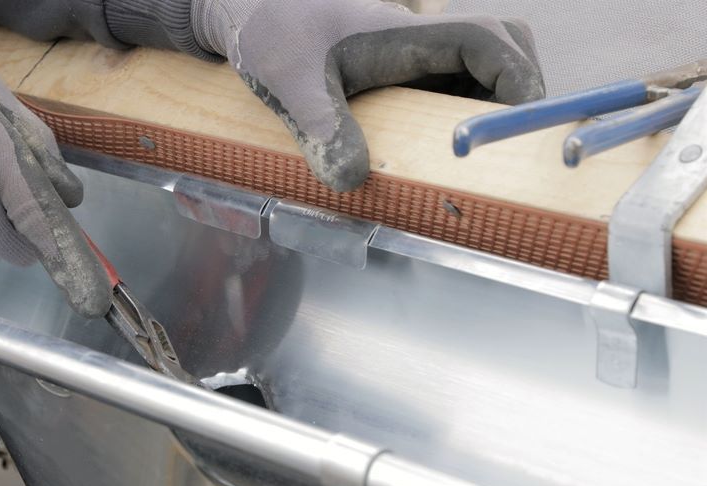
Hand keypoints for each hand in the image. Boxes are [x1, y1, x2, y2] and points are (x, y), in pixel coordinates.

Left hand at [192, 0, 545, 190]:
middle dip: (519, 91)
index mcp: (403, 34)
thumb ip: (321, 127)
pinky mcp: (396, 75)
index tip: (526, 122)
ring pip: (478, 69)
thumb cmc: (268, 32)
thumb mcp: (290, 82)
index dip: (517, 77)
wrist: (247, 13)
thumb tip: (352, 181)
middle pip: (501, 48)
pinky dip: (460, 116)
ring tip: (482, 161)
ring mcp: (410, 58)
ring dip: (491, 106)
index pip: (485, 40)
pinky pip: (447, 88)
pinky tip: (442, 157)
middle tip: (512, 148)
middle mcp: (417, 42)